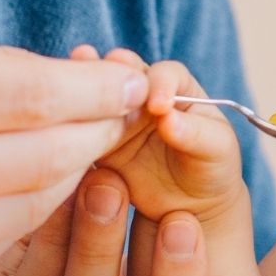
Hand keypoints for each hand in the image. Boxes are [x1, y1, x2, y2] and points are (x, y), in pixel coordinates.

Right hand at [0, 26, 146, 275]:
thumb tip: (84, 80)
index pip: (36, 96)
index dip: (99, 90)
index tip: (134, 81)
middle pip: (49, 156)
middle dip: (98, 132)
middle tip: (124, 114)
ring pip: (37, 207)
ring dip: (74, 176)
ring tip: (88, 145)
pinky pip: (2, 244)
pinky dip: (30, 214)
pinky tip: (39, 188)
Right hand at [78, 47, 246, 223]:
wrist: (192, 204)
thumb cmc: (211, 167)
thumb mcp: (217, 150)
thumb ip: (195, 133)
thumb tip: (167, 119)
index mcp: (177, 87)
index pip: (164, 74)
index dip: (159, 84)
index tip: (157, 106)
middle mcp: (141, 97)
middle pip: (121, 78)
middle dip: (107, 73)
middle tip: (92, 71)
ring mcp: (117, 120)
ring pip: (97, 104)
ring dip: (82, 97)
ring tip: (66, 90)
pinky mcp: (98, 146)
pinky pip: (83, 137)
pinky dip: (73, 133)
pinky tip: (58, 130)